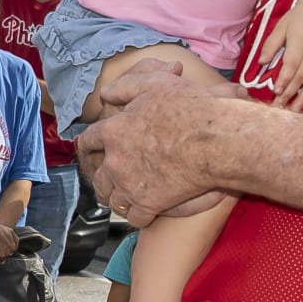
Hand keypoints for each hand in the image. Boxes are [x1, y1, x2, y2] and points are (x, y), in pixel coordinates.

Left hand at [76, 62, 242, 226]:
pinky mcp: (149, 203)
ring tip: (122, 199)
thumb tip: (106, 94)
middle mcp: (116, 160)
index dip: (88, 146)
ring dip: (117, 198)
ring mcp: (130, 184)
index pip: (88, 141)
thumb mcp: (154, 84)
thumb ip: (126, 87)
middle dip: (102, 178)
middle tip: (107, 181)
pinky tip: (143, 213)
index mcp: (113, 131)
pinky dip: (138, 216)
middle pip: (98, 176)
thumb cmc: (189, 109)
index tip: (89, 151)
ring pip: (113, 199)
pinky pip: (134, 217)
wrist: (214, 140)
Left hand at [261, 0, 302, 110]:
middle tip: (280, 105)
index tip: (276, 92)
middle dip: (291, 93)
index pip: (292, 65)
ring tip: (295, 108)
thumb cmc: (299, 16)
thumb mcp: (281, 26)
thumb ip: (271, 44)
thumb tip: (261, 62)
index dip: (284, 80)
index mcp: (300, 42)